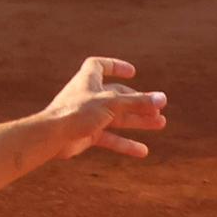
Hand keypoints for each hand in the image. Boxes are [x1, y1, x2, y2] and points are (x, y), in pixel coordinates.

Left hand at [41, 57, 167, 159]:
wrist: (53, 136)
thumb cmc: (77, 112)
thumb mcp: (112, 103)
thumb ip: (138, 102)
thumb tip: (163, 99)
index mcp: (89, 78)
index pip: (100, 65)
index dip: (115, 66)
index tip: (131, 72)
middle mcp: (89, 96)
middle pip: (118, 96)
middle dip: (139, 102)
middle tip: (159, 109)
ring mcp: (89, 116)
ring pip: (118, 118)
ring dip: (138, 121)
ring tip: (159, 124)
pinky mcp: (88, 134)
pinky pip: (111, 138)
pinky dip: (125, 144)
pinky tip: (142, 151)